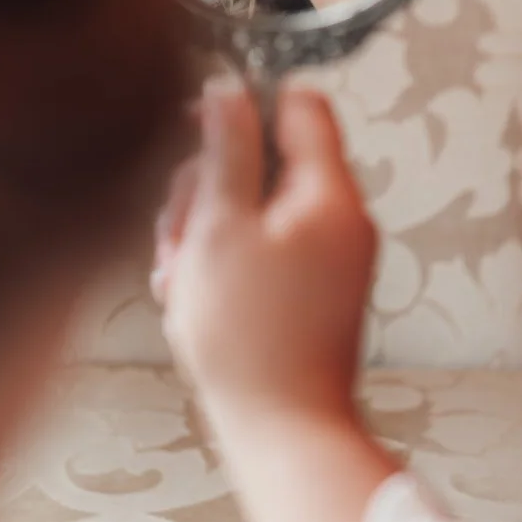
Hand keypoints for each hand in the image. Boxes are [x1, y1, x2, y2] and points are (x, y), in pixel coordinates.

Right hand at [152, 77, 396, 521]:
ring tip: (181, 275)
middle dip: (210, 186)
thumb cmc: (249, 341)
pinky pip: (262, 250)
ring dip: (207, 230)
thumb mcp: (220, 227)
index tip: (198, 130)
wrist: (281, 432)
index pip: (300, 103)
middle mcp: (341, 220)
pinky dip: (223, 263)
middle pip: (268, 160)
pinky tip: (193, 296)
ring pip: (255, 208)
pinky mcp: (314, 292)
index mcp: (330, 193)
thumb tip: (228, 89)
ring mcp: (331, 258)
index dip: (243, 106)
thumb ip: (225, 150)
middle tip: (180, 230)